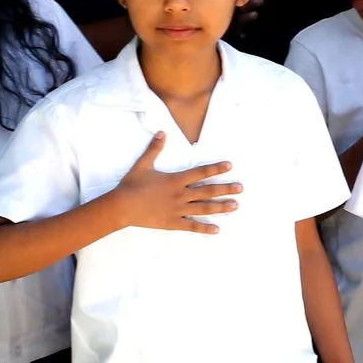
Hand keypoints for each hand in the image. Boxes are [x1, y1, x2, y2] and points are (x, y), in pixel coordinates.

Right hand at [108, 132, 240, 233]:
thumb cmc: (131, 185)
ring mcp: (178, 209)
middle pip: (208, 191)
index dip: (216, 168)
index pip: (200, 172)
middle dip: (226, 188)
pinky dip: (205, 228)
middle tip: (241, 188)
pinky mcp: (172, 222)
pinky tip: (217, 229)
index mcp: (175, 180)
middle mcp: (180, 194)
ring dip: (221, 207)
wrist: (120, 206)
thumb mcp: (142, 165)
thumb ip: (154, 149)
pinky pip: (192, 226)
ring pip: (204, 208)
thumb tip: (162, 133)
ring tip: (235, 205)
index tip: (230, 166)